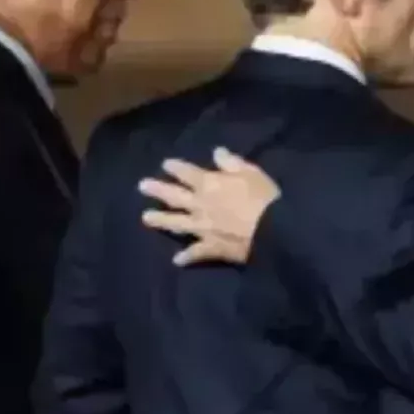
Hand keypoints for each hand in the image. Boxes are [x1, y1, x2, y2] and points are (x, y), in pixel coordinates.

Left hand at [137, 147, 280, 264]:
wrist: (272, 231)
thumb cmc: (264, 198)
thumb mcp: (252, 172)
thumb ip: (232, 163)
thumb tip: (216, 152)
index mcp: (210, 184)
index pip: (188, 172)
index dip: (176, 168)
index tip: (165, 164)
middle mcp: (200, 205)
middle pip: (174, 196)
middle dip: (157, 189)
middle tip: (142, 186)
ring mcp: (202, 227)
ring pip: (176, 223)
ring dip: (160, 220)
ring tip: (146, 217)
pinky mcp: (210, 247)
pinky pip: (195, 253)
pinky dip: (186, 257)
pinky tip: (176, 260)